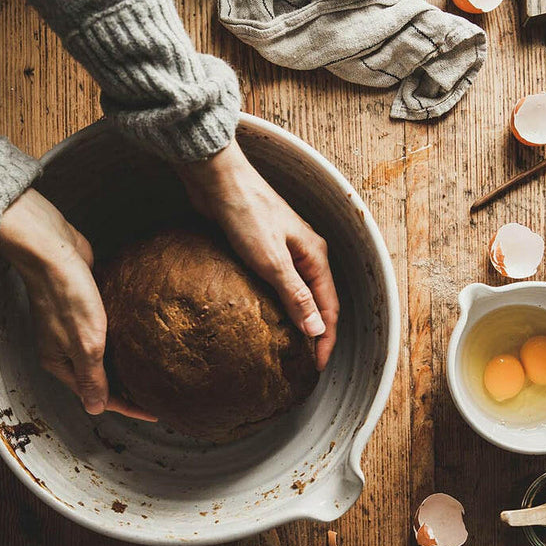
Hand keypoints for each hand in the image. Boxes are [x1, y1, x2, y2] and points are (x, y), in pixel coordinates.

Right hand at [0, 188, 155, 421]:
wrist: (52, 249)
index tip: (155, 413)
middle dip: (128, 390)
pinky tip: (141, 341)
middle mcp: (64, 350)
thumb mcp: (85, 344)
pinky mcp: (84, 308)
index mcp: (60, 364)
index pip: (98, 396)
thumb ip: (92, 377)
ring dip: (126, 366)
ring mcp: (73, 329)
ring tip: (154, 373)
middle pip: (101, 378)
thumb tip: (96, 409)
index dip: (128, 407)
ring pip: (104, 356)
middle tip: (159, 396)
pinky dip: (123, 341)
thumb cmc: (66, 296)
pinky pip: (106, 333)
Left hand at [177, 140, 338, 370]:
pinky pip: (276, 284)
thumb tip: (316, 330)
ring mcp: (285, 251)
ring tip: (289, 347)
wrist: (217, 179)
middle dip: (315, 332)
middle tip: (304, 363)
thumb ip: (295, 296)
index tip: (315, 367)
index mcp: (315, 256)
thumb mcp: (272, 261)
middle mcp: (306, 254)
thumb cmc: (246, 213)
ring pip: (297, 293)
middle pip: (318, 301)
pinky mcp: (263, 249)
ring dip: (297, 319)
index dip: (325, 339)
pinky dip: (277, 304)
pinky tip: (266, 317)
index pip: (329, 308)